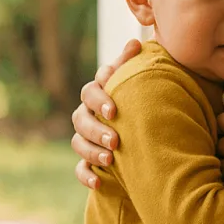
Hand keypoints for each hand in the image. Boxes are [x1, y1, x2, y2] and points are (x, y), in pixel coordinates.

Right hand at [71, 39, 142, 189]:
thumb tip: (136, 41)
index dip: (100, 99)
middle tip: (116, 140)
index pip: (92, 90)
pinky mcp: (88, 160)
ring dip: (92, 151)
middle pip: (81, 118)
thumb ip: (133, 64)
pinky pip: (79, 169)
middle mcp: (88, 113)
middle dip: (97, 129)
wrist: (145, 131)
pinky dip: (86, 176)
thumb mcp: (139, 81)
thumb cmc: (141, 99)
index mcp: (100, 93)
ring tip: (111, 160)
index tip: (115, 110)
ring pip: (78, 142)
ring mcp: (86, 137)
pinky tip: (98, 182)